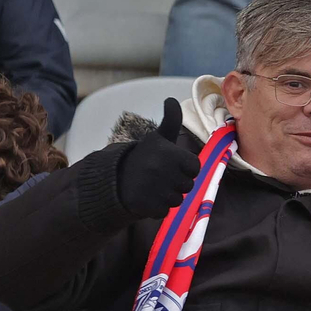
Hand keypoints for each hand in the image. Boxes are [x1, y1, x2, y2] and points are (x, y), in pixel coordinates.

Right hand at [116, 98, 200, 218]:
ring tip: (153, 186)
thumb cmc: (145, 157)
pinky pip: (165, 211)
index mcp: (169, 153)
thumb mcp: (158, 137)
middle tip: (160, 176)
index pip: (195, 168)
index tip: (172, 165)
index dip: (186, 168)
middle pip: (188, 185)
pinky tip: (147, 196)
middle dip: (177, 183)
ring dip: (168, 196)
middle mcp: (161, 170)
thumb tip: (171, 99)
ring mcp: (154, 188)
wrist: (116, 178)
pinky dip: (157, 208)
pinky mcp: (146, 205)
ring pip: (178, 200)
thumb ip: (170, 120)